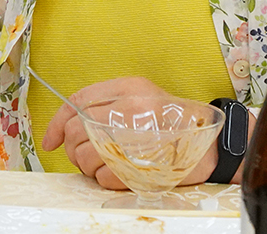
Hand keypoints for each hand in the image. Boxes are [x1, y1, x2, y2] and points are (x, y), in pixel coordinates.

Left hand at [39, 78, 217, 190]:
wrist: (215, 146)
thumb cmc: (174, 123)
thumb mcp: (142, 97)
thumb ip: (107, 103)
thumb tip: (67, 127)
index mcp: (130, 87)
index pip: (78, 101)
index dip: (58, 123)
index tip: (51, 141)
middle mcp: (133, 108)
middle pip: (78, 131)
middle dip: (74, 148)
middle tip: (83, 156)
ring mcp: (139, 137)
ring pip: (87, 156)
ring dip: (88, 166)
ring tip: (103, 165)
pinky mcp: (146, 165)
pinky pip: (105, 176)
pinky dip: (105, 179)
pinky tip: (118, 174)